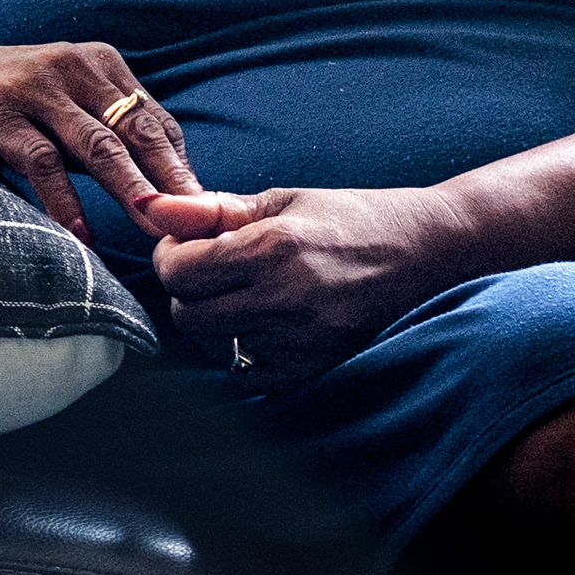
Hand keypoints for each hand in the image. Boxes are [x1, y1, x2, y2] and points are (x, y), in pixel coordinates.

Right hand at [0, 36, 202, 241]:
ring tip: (155, 227)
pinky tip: (81, 233)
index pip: (158, 122)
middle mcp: (73, 66)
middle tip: (198, 227)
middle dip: (171, 182)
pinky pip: (42, 162)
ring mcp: (35, 88)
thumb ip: (104, 133)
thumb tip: (163, 191)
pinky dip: (64, 200)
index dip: (183, 171)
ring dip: (131, 190)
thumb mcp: (59, 104)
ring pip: (99, 145)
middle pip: (138, 131)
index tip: (206, 216)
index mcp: (99, 63)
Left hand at [146, 185, 470, 385]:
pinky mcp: (314, 368)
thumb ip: (211, 210)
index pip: (178, 272)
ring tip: (241, 294)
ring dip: (212, 321)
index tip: (187, 246)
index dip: (170, 257)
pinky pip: (248, 373)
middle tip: (211, 271)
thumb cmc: (349, 217)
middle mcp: (284, 299)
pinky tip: (262, 324)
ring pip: (213, 346)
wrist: (426, 253)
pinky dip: (242, 351)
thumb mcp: (281, 201)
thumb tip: (149, 208)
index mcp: (271, 248)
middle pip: (188, 314)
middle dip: (187, 291)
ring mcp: (300, 341)